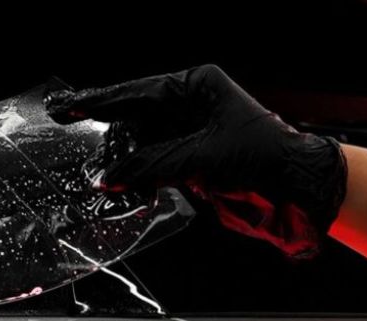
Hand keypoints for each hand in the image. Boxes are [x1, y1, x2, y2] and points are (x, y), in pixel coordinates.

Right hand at [47, 65, 346, 258]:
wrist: (295, 187)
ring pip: (143, 145)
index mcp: (198, 86)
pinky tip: (128, 189)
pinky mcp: (190, 160)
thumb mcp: (203, 156)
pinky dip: (140, 178)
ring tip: (106, 179)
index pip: (140, 92)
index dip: (101, 102)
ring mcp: (190, 133)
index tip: (70, 107)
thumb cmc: (264, 156)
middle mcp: (191, 105)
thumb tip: (112, 175)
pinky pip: (154, 165)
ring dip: (126, 164)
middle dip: (113, 139)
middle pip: (137, 118)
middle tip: (85, 153)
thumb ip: (153, 165)